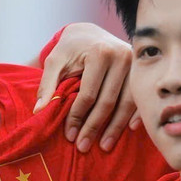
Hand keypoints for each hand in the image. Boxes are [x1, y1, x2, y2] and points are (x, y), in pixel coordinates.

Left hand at [35, 23, 137, 152]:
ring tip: (104, 146)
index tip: (69, 135)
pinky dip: (135, 115)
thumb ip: (47, 84)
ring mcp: (135, 65)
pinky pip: (139, 98)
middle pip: (108, 101)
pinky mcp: (141, 72)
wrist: (91, 33)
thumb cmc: (71, 48)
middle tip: (83, 147)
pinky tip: (128, 131)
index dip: (77, 116)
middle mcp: (122, 57)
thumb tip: (39, 110)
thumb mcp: (55, 60)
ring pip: (126, 103)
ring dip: (115, 128)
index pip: (88, 94)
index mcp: (100, 53)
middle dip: (94, 127)